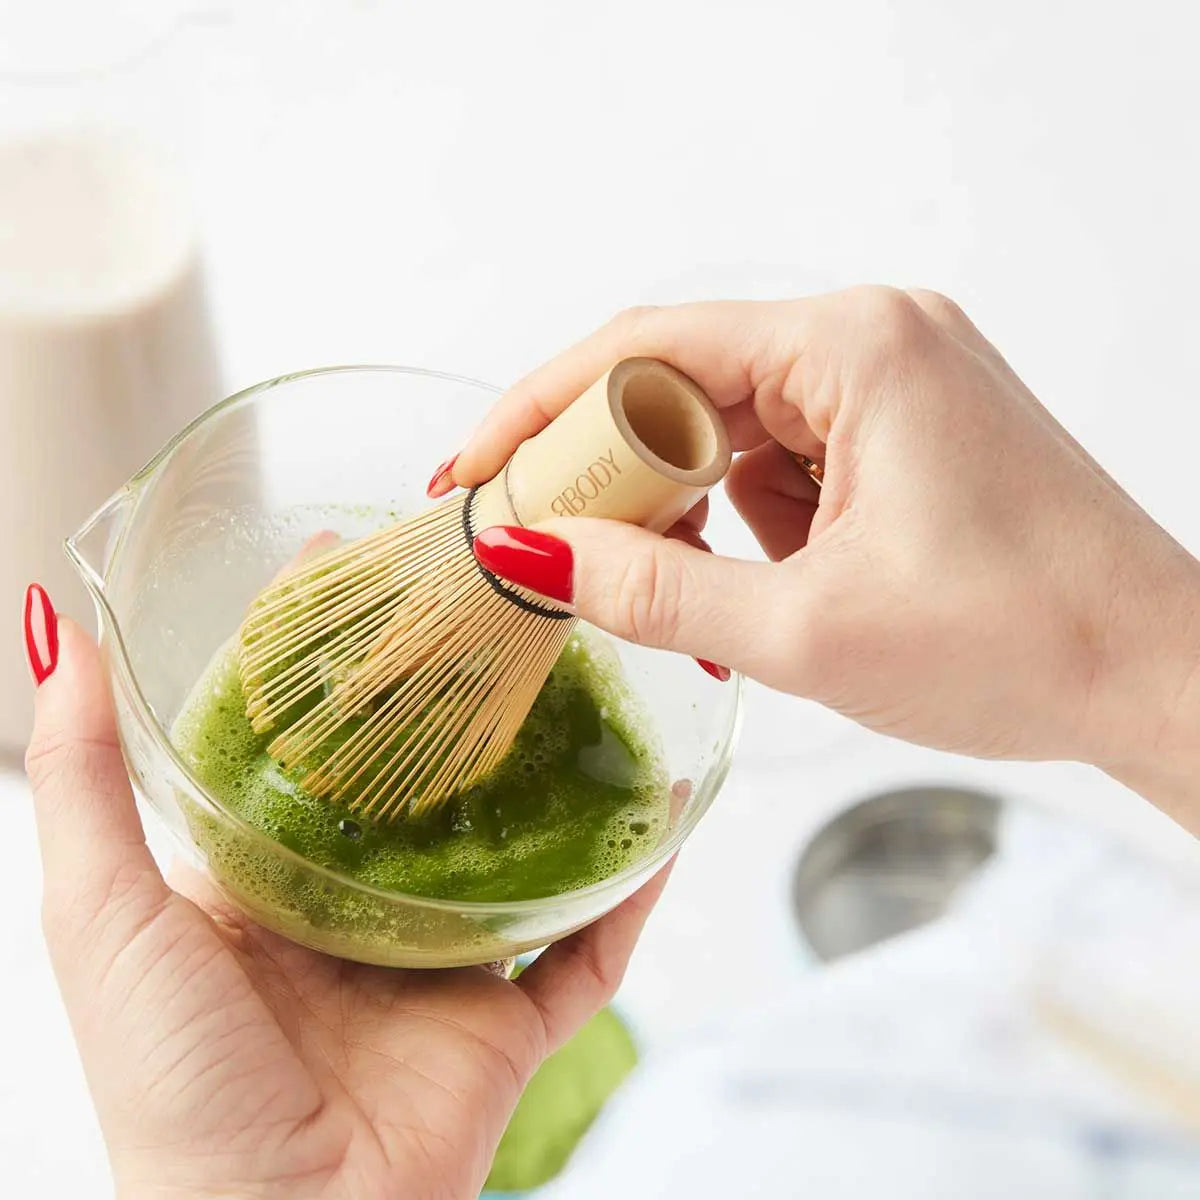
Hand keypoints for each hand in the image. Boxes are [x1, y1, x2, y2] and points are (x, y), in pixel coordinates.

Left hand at [23, 612, 668, 1199]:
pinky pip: (584, 949)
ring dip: (548, 779)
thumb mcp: (105, 916)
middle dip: (445, 692)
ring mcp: (436, 965)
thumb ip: (84, 780)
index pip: (303, 738)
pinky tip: (660, 824)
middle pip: (415, 783)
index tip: (349, 558)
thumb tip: (50, 629)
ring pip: (510, 851)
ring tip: (583, 684)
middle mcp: (353, 911)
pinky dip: (626, 896)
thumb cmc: (175, 1085)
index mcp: (264, 882)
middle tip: (478, 599)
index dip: (324, 652)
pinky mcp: (506, 1024)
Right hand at [446, 291, 1199, 831]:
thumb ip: (656, 591)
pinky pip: (783, 456)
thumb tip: (534, 553)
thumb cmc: (1023, 643)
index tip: (469, 472)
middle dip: (610, 475)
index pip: (648, 344)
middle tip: (553, 553)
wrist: (1160, 677)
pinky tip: (751, 590)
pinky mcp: (904, 431)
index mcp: (855, 347)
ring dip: (682, 510)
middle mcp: (874, 338)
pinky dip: (743, 520)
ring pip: (729, 426)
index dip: (540, 408)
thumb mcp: (808, 631)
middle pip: (683, 382)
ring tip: (678, 599)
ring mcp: (893, 382)